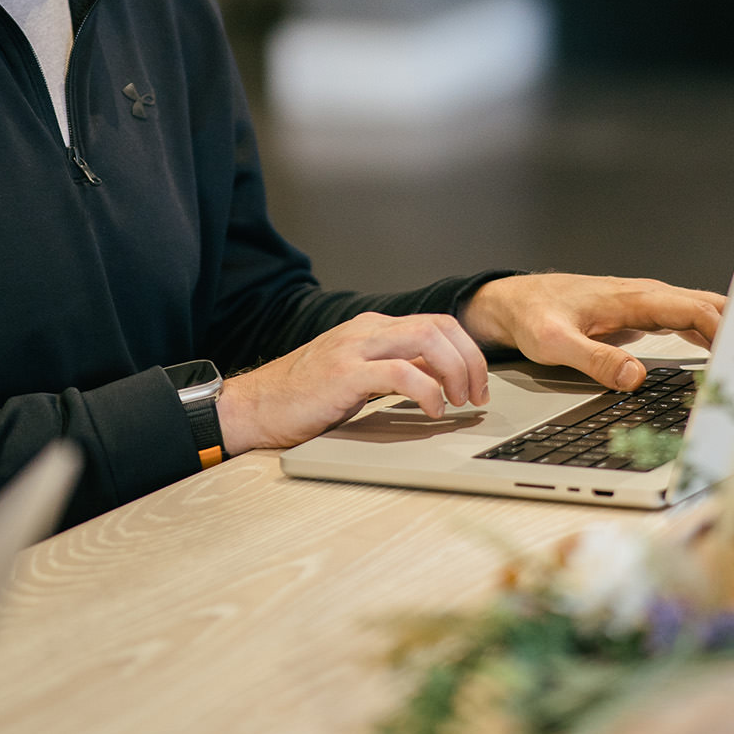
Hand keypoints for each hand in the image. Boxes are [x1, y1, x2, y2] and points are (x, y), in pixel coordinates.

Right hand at [216, 311, 489, 456]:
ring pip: (426, 340)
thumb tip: (439, 378)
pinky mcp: (345, 374)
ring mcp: (354, 348)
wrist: (255, 406)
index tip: (478, 384)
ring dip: (455, 371)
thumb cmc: (304, 397)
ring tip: (459, 402)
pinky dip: (428, 390)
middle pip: (438, 326)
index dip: (468, 351)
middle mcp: (366, 330)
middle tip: (476, 396)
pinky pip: (401, 372)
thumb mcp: (356, 374)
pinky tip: (433, 410)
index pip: (436, 322)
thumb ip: (393, 368)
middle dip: (470, 361)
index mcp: (371, 327)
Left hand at [459, 273, 724, 391]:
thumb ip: (596, 360)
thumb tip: (636, 376)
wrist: (512, 303)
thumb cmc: (531, 317)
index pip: (691, 309)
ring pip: (698, 309)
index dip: (722, 329)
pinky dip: (708, 331)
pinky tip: (720, 350)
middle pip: (704, 305)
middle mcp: (642, 295)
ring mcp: (643, 302)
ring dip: (725, 329)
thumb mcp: (555, 344)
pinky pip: (685, 318)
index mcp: (630, 298)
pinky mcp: (640, 313)